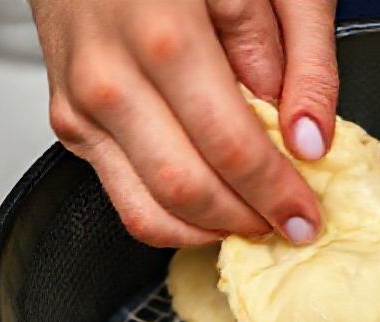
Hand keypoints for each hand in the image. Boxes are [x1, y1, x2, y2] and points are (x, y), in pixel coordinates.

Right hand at [29, 0, 337, 246]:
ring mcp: (81, 104)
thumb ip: (303, 58)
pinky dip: (173, 217)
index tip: (307, 216)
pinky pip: (123, 197)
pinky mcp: (69, 122)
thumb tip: (310, 140)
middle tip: (287, 224)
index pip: (230, 146)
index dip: (276, 193)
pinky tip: (212, 204)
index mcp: (166, 35)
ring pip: (147, 210)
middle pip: (186, 188)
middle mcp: (110, 77)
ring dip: (209, 228)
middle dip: (246, 220)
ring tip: (252, 219)